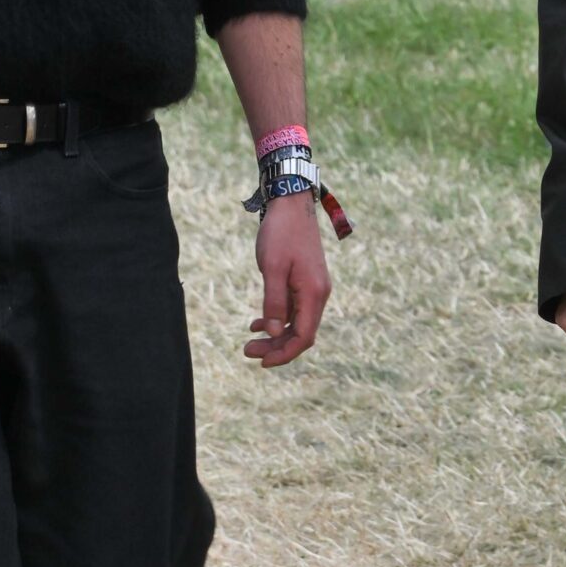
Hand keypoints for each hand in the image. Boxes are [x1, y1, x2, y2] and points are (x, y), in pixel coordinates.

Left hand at [245, 191, 330, 367]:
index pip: (304, 336)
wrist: (291, 204)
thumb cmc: (280, 233)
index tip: (262, 363)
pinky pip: (295, 309)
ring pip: (297, 322)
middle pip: (302, 333)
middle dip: (276, 347)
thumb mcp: (272, 267)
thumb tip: (275, 333)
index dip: (284, 354)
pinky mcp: (306, 281)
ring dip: (276, 336)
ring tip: (249, 341)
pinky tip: (258, 323)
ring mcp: (314, 287)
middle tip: (247, 351)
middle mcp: (319, 293)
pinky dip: (278, 319)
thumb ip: (274, 301)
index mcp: (314, 293)